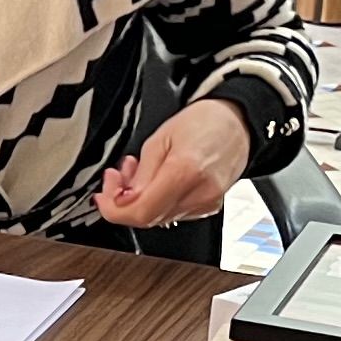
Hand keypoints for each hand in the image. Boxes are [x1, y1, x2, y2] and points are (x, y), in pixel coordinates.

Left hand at [96, 97, 250, 227]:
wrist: (238, 123)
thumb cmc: (205, 122)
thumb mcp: (161, 138)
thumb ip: (141, 173)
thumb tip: (123, 199)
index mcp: (185, 172)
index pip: (141, 211)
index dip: (114, 209)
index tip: (103, 197)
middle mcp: (199, 194)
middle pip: (148, 218)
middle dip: (124, 202)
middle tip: (116, 179)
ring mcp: (207, 204)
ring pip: (159, 217)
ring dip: (139, 200)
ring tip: (137, 172)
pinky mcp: (210, 207)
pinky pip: (174, 212)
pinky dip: (157, 201)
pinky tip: (155, 181)